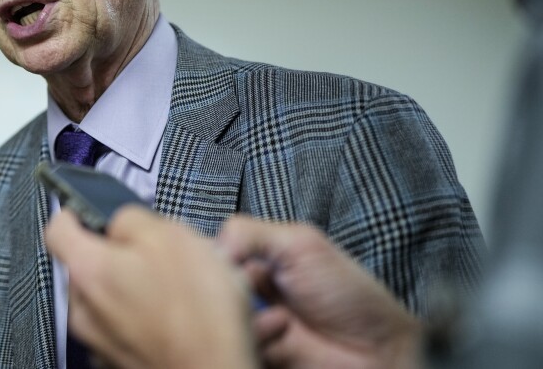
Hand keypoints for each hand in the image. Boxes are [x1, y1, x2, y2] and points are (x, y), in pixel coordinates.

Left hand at [46, 206, 256, 368]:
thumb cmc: (196, 311)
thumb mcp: (168, 234)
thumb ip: (130, 218)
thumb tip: (119, 222)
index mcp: (89, 270)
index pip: (58, 229)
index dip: (75, 212)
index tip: (90, 210)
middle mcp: (85, 309)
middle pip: (91, 264)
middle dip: (121, 253)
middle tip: (159, 250)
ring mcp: (101, 341)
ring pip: (112, 296)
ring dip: (139, 285)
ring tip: (181, 285)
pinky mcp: (122, 361)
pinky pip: (128, 325)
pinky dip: (148, 315)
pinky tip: (179, 314)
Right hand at [217, 217, 421, 368]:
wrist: (381, 350)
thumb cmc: (347, 291)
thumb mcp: (299, 243)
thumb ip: (247, 233)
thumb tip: (207, 248)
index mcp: (253, 260)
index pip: (209, 253)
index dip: (209, 255)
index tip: (224, 257)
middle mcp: (245, 293)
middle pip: (207, 286)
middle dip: (222, 285)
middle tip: (247, 285)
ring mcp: (250, 327)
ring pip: (216, 318)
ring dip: (241, 313)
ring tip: (279, 315)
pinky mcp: (256, 356)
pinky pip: (233, 345)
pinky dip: (255, 335)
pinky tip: (282, 328)